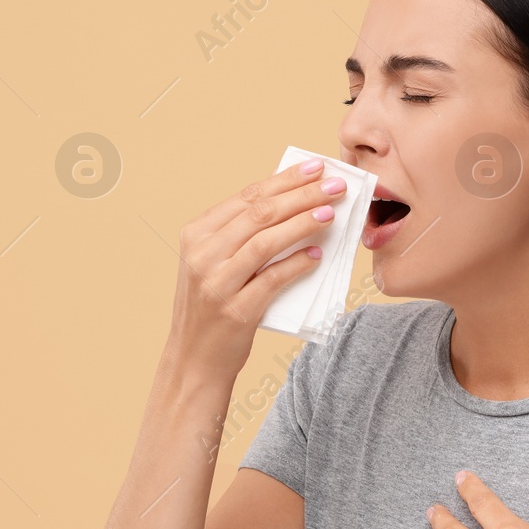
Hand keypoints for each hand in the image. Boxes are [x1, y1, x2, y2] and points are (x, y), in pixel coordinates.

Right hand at [166, 157, 347, 377]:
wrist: (193, 360)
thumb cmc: (210, 308)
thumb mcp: (212, 263)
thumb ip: (239, 235)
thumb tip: (287, 201)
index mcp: (196, 234)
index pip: (246, 197)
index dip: (284, 180)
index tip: (314, 168)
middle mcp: (203, 255)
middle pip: (260, 214)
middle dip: (301, 195)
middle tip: (334, 186)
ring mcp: (217, 283)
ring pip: (266, 241)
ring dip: (303, 223)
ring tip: (330, 213)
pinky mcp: (236, 310)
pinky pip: (272, 279)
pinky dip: (296, 264)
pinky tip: (317, 255)